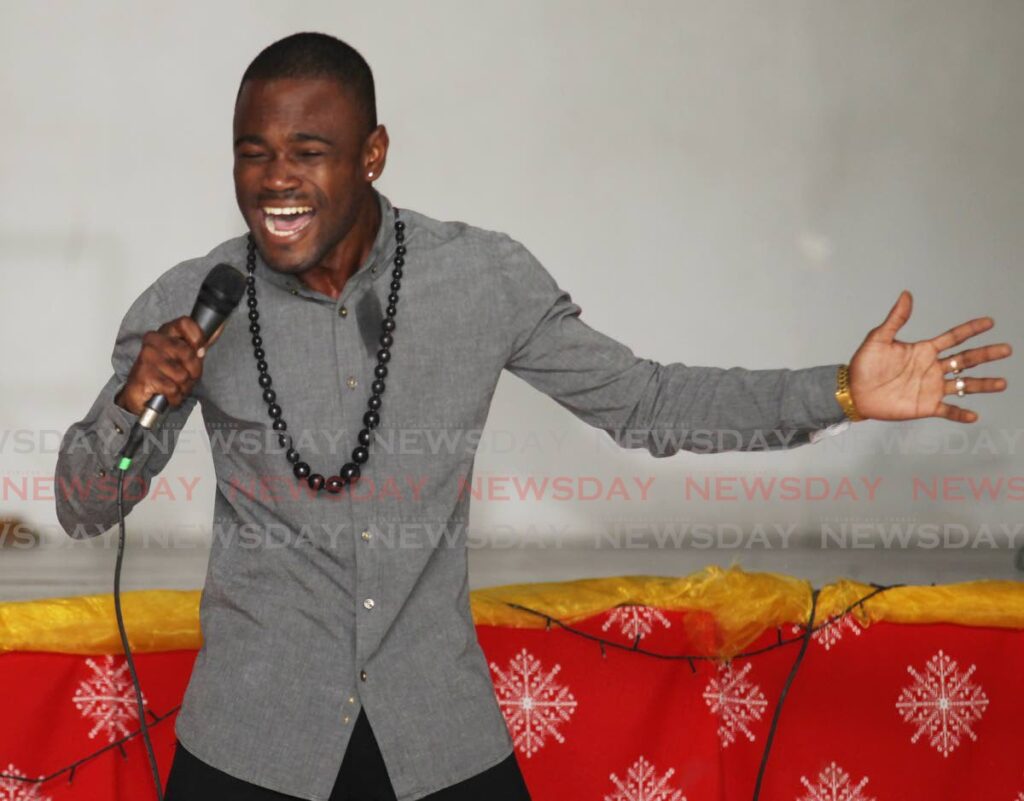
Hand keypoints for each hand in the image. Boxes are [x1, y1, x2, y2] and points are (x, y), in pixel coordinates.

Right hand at [114, 317, 215, 415]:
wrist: (139, 394)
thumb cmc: (164, 374)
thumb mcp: (184, 358)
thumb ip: (198, 347)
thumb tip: (214, 334)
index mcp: (165, 332)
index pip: (185, 323)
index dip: (198, 337)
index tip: (200, 350)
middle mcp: (154, 341)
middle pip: (188, 353)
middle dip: (194, 371)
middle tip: (187, 377)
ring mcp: (147, 358)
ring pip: (182, 375)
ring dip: (183, 386)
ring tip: (175, 386)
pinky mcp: (143, 376)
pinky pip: (172, 389)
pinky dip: (175, 396)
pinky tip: (168, 394)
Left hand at [848, 291, 1011, 422]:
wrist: (853, 391)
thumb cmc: (864, 364)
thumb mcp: (878, 339)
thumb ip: (896, 319)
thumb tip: (906, 295)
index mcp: (924, 350)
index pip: (953, 338)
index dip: (970, 330)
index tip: (990, 322)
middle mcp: (932, 368)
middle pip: (966, 360)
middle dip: (986, 355)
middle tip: (1006, 350)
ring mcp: (931, 387)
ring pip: (963, 385)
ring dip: (982, 385)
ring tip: (1002, 383)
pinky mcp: (925, 406)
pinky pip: (947, 410)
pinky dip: (960, 413)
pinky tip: (974, 415)